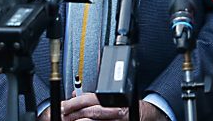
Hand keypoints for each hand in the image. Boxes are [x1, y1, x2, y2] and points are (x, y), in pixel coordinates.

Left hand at [41, 93, 168, 120]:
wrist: (151, 117)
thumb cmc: (134, 107)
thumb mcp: (119, 96)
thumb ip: (99, 96)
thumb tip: (78, 95)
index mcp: (116, 98)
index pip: (92, 98)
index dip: (75, 102)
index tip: (63, 105)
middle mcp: (117, 111)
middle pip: (89, 111)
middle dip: (72, 113)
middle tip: (60, 113)